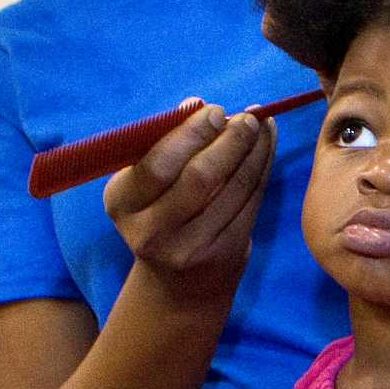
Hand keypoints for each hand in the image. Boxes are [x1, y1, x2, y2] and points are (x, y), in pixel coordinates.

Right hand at [102, 101, 275, 289]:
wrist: (177, 284)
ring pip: (233, 188)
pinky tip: (267, 146)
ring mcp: (189, 248)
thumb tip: (194, 104)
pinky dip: (262, 169)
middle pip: (199, 177)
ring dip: (254, 150)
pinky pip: (250, 203)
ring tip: (263, 125)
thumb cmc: (160, 213)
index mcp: (122, 203)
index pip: (157, 164)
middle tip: (247, 118)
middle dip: (229, 140)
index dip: (191, 133)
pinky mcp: (223, 255)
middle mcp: (150, 231)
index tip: (215, 109)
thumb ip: (164, 144)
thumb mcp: (146, 184)